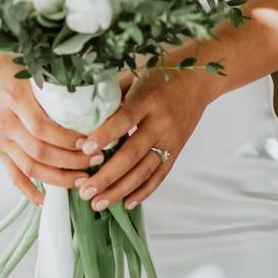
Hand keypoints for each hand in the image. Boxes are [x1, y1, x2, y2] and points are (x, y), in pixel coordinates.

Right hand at [0, 53, 99, 204]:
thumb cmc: (4, 67)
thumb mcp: (28, 67)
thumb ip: (52, 80)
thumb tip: (89, 87)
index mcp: (16, 99)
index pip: (43, 128)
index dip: (67, 140)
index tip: (89, 142)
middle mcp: (7, 123)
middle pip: (40, 152)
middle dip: (71, 161)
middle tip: (96, 161)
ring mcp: (1, 139)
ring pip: (30, 168)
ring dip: (58, 178)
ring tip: (82, 180)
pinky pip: (13, 175)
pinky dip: (29, 190)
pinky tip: (45, 199)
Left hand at [74, 66, 220, 211]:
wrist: (197, 80)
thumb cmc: (160, 74)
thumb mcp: (135, 75)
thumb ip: (112, 94)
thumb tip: (80, 111)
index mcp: (148, 99)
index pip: (125, 119)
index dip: (106, 135)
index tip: (85, 149)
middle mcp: (161, 122)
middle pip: (133, 153)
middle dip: (107, 175)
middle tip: (85, 191)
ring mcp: (171, 139)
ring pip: (145, 170)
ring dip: (120, 190)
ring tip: (98, 203)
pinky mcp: (177, 150)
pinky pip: (160, 175)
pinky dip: (144, 191)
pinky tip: (126, 203)